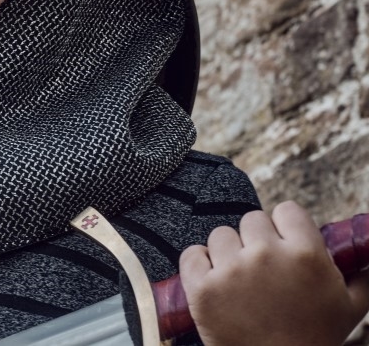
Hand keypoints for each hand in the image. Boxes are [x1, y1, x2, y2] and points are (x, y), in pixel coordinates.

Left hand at [179, 201, 368, 345]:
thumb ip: (362, 276)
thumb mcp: (352, 306)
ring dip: (227, 252)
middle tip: (261, 268)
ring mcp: (231, 270)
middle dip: (256, 240)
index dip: (284, 227)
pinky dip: (198, 264)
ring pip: (220, 235)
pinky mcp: (202, 288)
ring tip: (238, 278)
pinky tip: (212, 279)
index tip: (283, 244)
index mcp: (306, 253)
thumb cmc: (317, 338)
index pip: (286, 210)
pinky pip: (191, 255)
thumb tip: (367, 257)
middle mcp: (267, 255)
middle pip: (251, 220)